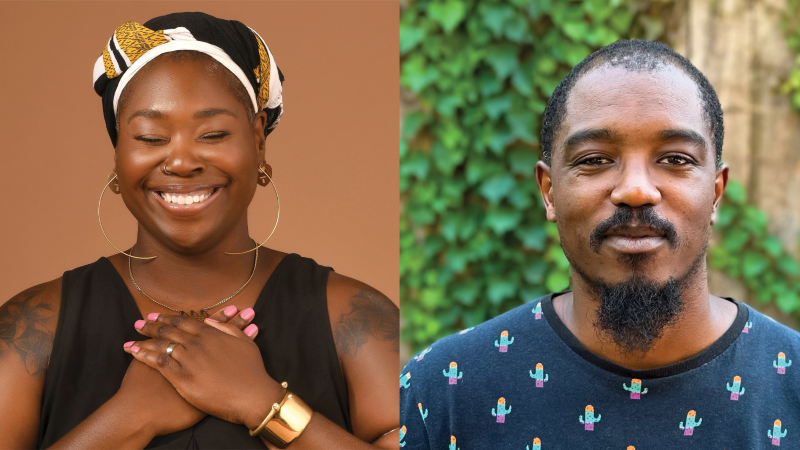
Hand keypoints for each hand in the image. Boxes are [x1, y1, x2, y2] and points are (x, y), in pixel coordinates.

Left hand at [125, 310, 283, 430]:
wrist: (253, 396)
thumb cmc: (252, 371)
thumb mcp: (245, 343)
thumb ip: (228, 328)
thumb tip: (212, 320)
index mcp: (212, 334)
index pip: (185, 321)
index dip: (169, 317)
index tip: (157, 315)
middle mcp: (198, 344)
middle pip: (169, 330)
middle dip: (152, 325)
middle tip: (140, 323)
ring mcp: (189, 360)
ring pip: (161, 344)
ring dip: (144, 339)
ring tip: (132, 337)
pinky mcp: (183, 378)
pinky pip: (158, 363)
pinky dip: (144, 355)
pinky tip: (134, 352)